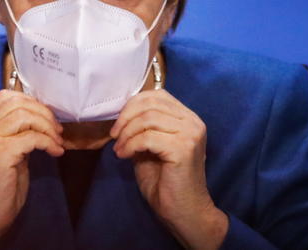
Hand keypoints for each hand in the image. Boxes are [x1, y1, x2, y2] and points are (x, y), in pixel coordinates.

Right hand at [0, 89, 64, 248]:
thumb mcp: (8, 154)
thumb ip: (18, 134)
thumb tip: (42, 120)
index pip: (6, 96)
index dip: (31, 102)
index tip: (47, 119)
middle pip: (17, 102)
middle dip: (43, 113)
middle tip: (57, 130)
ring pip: (25, 116)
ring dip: (47, 127)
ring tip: (57, 142)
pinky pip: (31, 137)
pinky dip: (48, 142)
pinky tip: (55, 153)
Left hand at [110, 89, 227, 248]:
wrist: (184, 212)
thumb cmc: (166, 182)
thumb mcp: (150, 147)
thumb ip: (143, 127)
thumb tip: (122, 114)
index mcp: (188, 118)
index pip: (158, 95)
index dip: (133, 105)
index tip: (119, 124)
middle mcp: (193, 122)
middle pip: (151, 103)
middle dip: (126, 117)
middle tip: (114, 135)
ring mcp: (191, 134)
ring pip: (148, 118)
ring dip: (126, 133)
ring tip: (119, 149)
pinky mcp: (183, 148)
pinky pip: (147, 137)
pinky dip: (130, 145)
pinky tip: (124, 155)